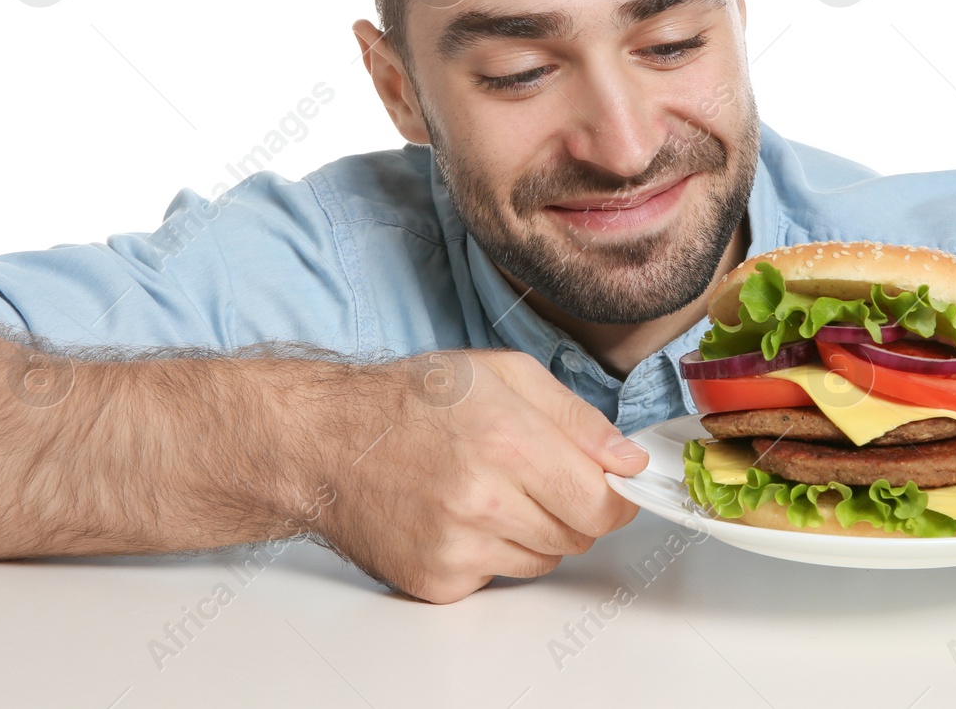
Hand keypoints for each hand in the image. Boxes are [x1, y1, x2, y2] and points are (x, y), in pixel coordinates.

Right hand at [308, 349, 647, 602]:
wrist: (326, 442)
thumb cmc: (412, 401)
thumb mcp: (503, 374)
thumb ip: (578, 418)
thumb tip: (629, 460)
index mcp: (509, 441)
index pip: (602, 503)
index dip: (615, 496)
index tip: (608, 485)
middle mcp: (485, 500)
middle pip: (579, 535)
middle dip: (571, 507)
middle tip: (531, 474)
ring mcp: (458, 547)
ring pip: (544, 560)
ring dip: (533, 531)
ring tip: (488, 489)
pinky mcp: (437, 580)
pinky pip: (499, 578)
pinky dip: (492, 553)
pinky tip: (458, 515)